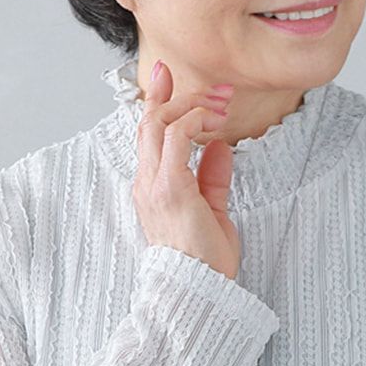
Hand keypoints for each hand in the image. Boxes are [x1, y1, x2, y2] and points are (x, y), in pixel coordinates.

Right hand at [132, 60, 240, 279]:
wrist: (198, 293)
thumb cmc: (204, 261)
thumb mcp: (212, 210)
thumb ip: (212, 177)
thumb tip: (219, 146)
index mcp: (152, 186)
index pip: (148, 132)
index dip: (155, 99)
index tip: (164, 73)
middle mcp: (146, 182)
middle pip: (149, 120)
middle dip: (175, 94)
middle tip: (212, 88)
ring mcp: (154, 185)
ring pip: (158, 123)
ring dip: (190, 106)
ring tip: (219, 106)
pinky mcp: (170, 188)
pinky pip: (176, 139)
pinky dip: (193, 122)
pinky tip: (213, 125)